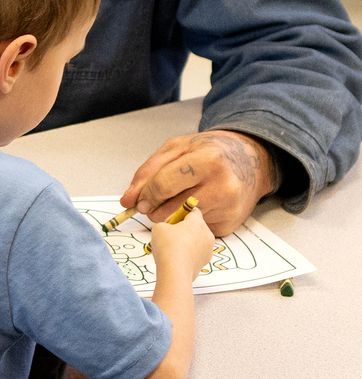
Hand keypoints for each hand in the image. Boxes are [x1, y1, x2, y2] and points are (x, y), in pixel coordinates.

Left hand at [120, 130, 278, 236]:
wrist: (250, 161)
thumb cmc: (211, 151)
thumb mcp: (178, 148)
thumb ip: (148, 171)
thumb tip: (128, 200)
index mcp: (208, 160)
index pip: (164, 185)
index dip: (145, 195)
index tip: (140, 200)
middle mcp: (222, 185)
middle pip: (169, 210)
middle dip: (154, 209)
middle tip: (155, 202)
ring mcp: (227, 208)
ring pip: (179, 224)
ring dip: (169, 216)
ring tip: (177, 200)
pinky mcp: (229, 225)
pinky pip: (194, 230)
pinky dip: (188, 222)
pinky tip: (197, 206)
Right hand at [149, 203, 215, 280]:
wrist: (174, 272)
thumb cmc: (168, 246)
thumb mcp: (159, 227)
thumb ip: (165, 224)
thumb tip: (168, 230)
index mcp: (198, 223)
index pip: (193, 210)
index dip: (180, 213)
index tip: (170, 222)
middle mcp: (207, 235)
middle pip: (196, 226)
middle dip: (182, 229)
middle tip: (169, 235)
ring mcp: (208, 250)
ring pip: (196, 241)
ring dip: (185, 242)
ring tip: (171, 249)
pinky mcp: (204, 263)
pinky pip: (196, 253)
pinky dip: (187, 254)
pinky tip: (176, 258)